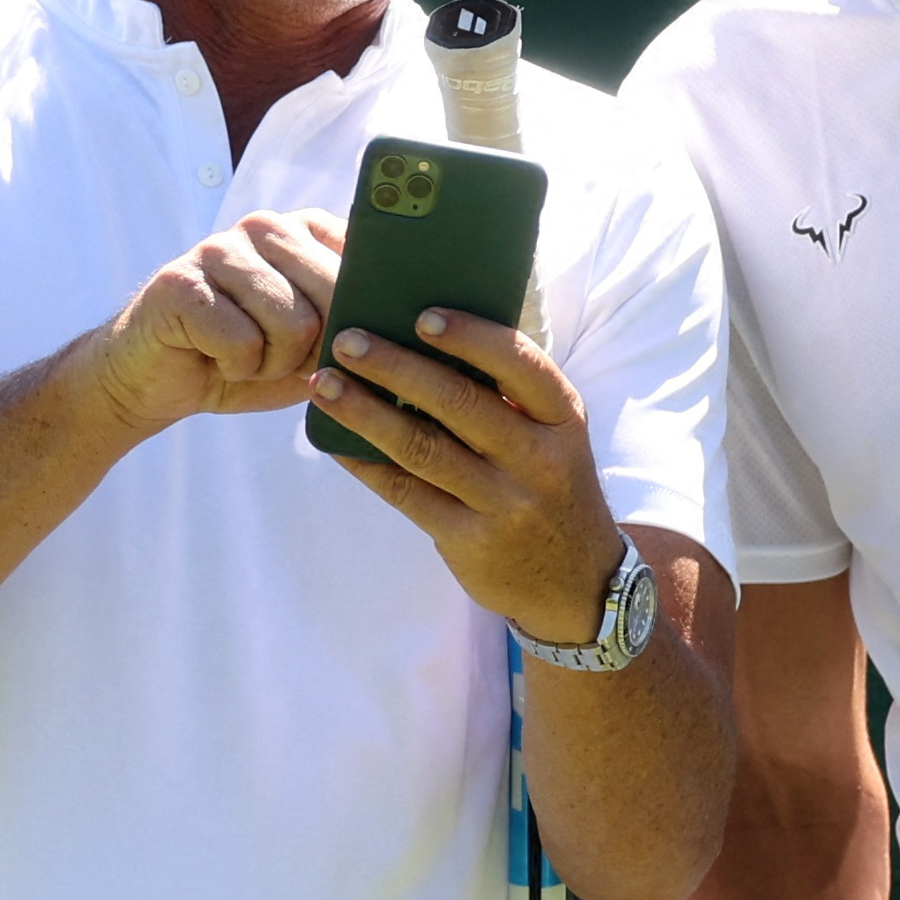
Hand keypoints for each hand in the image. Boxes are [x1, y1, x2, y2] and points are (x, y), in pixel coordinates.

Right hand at [77, 210, 344, 432]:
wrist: (153, 378)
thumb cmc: (245, 359)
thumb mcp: (313, 342)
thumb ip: (353, 323)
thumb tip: (395, 324)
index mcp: (306, 230)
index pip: (367, 263)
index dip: (358, 317)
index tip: (338, 339)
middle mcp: (265, 226)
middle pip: (334, 297)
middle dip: (313, 350)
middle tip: (275, 356)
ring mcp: (220, 248)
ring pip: (293, 324)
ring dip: (271, 364)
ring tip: (243, 356)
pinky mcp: (181, 282)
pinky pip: (243, 343)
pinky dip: (234, 369)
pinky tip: (212, 357)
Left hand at [307, 303, 628, 643]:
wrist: (576, 582)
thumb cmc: (550, 486)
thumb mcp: (554, 437)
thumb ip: (509, 397)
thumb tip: (422, 342)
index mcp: (563, 418)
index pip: (521, 365)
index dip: (471, 337)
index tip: (422, 317)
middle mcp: (539, 459)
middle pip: (458, 402)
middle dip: (395, 367)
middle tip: (347, 343)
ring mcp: (504, 504)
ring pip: (422, 448)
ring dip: (364, 412)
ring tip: (324, 386)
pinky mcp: (470, 541)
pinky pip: (406, 493)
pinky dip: (365, 463)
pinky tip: (336, 442)